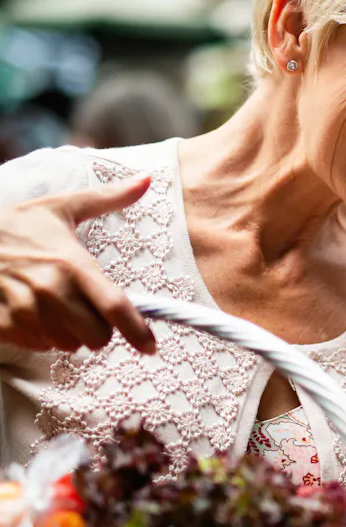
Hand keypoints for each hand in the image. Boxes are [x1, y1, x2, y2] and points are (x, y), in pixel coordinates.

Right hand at [0, 177, 155, 354]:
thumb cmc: (16, 226)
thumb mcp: (61, 208)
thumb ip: (107, 198)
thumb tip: (148, 179)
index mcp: (72, 264)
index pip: (115, 307)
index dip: (137, 332)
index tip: (150, 347)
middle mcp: (51, 290)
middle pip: (97, 336)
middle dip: (99, 329)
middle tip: (87, 310)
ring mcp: (26, 311)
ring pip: (68, 345)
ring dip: (69, 333)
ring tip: (55, 306)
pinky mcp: (5, 325)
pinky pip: (40, 346)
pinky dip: (42, 335)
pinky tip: (33, 312)